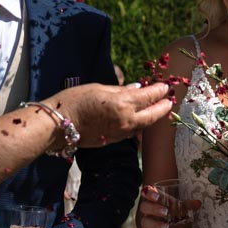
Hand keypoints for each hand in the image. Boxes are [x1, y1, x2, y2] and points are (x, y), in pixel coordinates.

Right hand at [49, 83, 172, 147]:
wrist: (58, 125)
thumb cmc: (75, 100)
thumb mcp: (99, 88)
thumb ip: (121, 90)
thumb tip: (137, 88)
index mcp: (122, 103)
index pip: (148, 96)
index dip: (159, 90)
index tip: (165, 86)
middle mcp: (126, 120)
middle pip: (153, 115)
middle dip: (163, 107)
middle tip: (169, 100)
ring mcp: (121, 133)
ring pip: (143, 125)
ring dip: (152, 117)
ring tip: (158, 109)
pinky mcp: (114, 140)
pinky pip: (132, 131)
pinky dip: (139, 124)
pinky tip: (140, 119)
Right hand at [135, 184, 200, 227]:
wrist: (162, 224)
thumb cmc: (169, 210)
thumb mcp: (177, 206)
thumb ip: (186, 205)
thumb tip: (198, 203)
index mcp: (152, 198)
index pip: (147, 193)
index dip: (150, 194)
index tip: (157, 197)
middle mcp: (146, 209)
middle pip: (144, 207)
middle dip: (154, 209)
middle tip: (165, 212)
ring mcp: (146, 221)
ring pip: (145, 222)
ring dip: (156, 224)